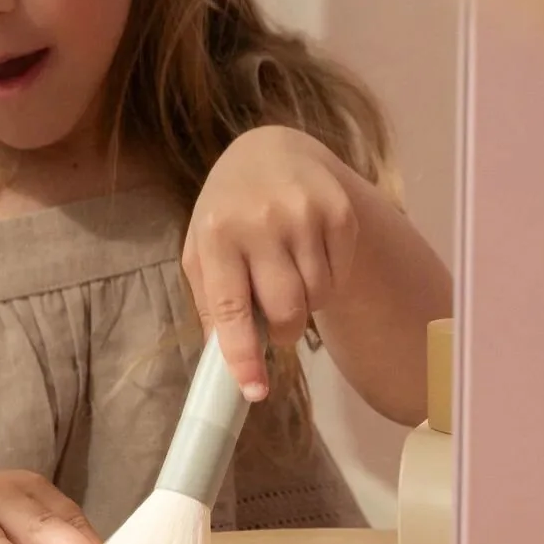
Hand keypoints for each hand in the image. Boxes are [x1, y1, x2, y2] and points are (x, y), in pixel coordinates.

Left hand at [183, 126, 360, 398]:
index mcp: (217, 234)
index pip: (231, 309)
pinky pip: (340, 275)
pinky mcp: (340, 212)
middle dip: (283, 332)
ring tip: (290, 275)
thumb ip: (210, 303)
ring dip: (306, 302)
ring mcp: (305, 214)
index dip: (242, 355)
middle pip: (287, 311)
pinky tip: (310, 255)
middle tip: (278, 322)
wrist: (271, 153)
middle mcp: (261, 221)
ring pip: (318, 297)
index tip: (254, 391)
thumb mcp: (202, 249)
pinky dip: (327, 279)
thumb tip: (227, 362)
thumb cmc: (228, 213)